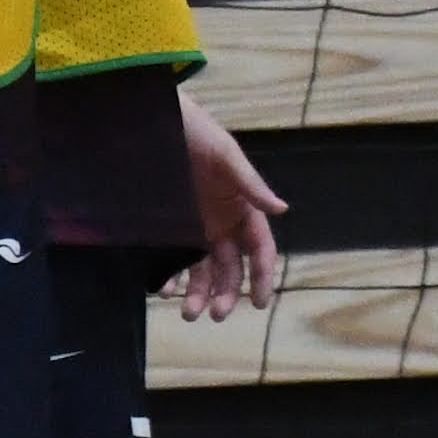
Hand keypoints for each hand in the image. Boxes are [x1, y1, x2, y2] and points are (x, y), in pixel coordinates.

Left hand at [165, 90, 288, 321]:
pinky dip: (172, 277)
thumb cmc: (195, 132)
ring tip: (188, 312)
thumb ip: (251, 185)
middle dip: (229, 293)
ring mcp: (196, 227)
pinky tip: (164, 288)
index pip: (260, 247)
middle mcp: (222, 221)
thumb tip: (283, 209)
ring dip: (200, 294)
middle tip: (216, 315)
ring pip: (204, 270)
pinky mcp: (170, 229)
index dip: (264, 275)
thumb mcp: (225, 155)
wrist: (154, 121)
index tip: (261, 302)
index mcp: (242, 206)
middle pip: (232, 267)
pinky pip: (175, 260)